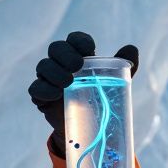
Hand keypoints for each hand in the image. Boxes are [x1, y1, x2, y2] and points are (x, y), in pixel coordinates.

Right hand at [29, 31, 138, 156]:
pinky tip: (56, 93)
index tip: (90, 49)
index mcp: (77, 55)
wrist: (87, 127)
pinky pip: (35, 89)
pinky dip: (44, 89)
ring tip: (68, 82)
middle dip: (65, 54)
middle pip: (56, 48)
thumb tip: (132, 50)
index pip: (74, 39)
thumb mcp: (113, 82)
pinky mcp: (40, 97)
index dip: (80, 41)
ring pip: (43, 66)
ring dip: (55, 72)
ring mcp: (48, 79)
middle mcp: (60, 63)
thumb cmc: (99, 97)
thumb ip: (122, 66)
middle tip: (77, 65)